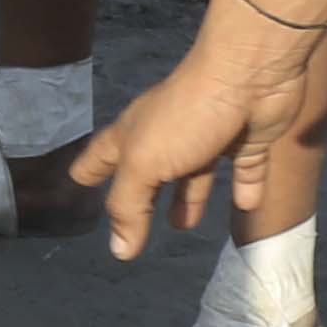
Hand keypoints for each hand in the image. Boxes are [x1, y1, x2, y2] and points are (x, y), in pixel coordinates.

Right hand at [76, 14, 326, 256]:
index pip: (102, 154)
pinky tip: (247, 204)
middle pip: (148, 168)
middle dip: (140, 193)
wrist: (249, 74)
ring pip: (197, 172)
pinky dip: (246, 185)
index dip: (88, 169)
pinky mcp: (248, 137)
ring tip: (183, 223)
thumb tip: (118, 252)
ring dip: (190, 196)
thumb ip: (129, 206)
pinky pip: (246, 167)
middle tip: (135, 220)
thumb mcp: (143, 164)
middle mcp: (169, 132)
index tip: (77, 180)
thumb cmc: (186, 117)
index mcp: (136, 133)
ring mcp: (210, 133)